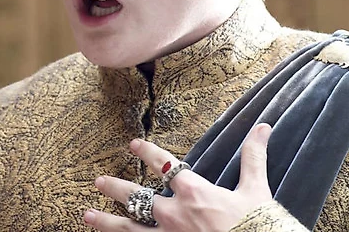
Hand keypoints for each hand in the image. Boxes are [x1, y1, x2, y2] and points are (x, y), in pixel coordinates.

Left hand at [84, 123, 272, 230]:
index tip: (133, 144)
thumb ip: (253, 157)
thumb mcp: (256, 190)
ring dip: (106, 222)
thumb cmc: (259, 225)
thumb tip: (262, 127)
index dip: (147, 152)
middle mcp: (174, 214)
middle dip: (116, 189)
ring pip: (129, 229)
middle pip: (137, 198)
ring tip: (86, 215)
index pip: (164, 165)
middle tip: (98, 182)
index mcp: (194, 193)